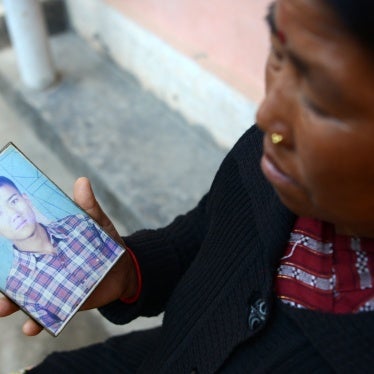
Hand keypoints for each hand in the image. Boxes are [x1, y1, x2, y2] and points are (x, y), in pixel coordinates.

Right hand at [0, 177, 137, 335]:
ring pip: (24, 294)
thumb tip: (82, 182)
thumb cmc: (107, 242)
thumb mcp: (98, 224)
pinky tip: (32, 327)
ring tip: (3, 308)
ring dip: (10, 303)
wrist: (124, 269)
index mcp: (49, 242)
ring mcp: (51, 284)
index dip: (3, 245)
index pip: (20, 242)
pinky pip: (45, 314)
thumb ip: (88, 207)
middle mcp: (44, 264)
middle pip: (14, 271)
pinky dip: (37, 321)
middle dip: (0, 279)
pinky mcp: (62, 302)